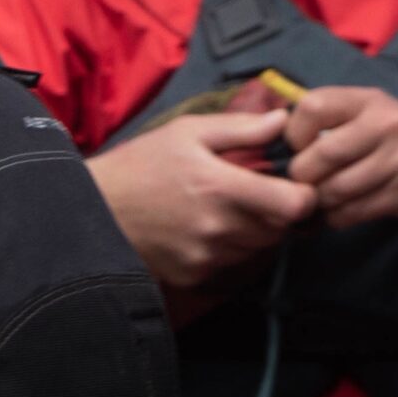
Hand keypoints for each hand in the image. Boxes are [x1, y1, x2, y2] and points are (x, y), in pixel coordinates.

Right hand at [89, 113, 315, 290]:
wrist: (93, 211)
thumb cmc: (141, 164)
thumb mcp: (187, 132)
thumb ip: (241, 129)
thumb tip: (283, 121)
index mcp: (221, 187)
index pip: (294, 205)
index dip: (304, 195)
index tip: (294, 184)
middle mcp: (219, 228)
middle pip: (280, 229)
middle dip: (277, 211)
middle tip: (256, 191)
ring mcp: (207, 256)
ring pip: (257, 247)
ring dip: (254, 230)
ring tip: (226, 207)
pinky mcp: (195, 275)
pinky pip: (230, 262)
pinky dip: (228, 246)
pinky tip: (204, 227)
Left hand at [284, 86, 397, 229]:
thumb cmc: (394, 136)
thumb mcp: (368, 111)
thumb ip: (330, 118)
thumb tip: (275, 134)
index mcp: (368, 100)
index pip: (314, 107)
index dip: (294, 132)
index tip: (297, 147)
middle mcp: (386, 124)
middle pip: (323, 154)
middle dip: (302, 174)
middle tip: (302, 181)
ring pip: (336, 188)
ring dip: (319, 200)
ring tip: (319, 198)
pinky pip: (354, 212)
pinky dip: (337, 217)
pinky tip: (339, 212)